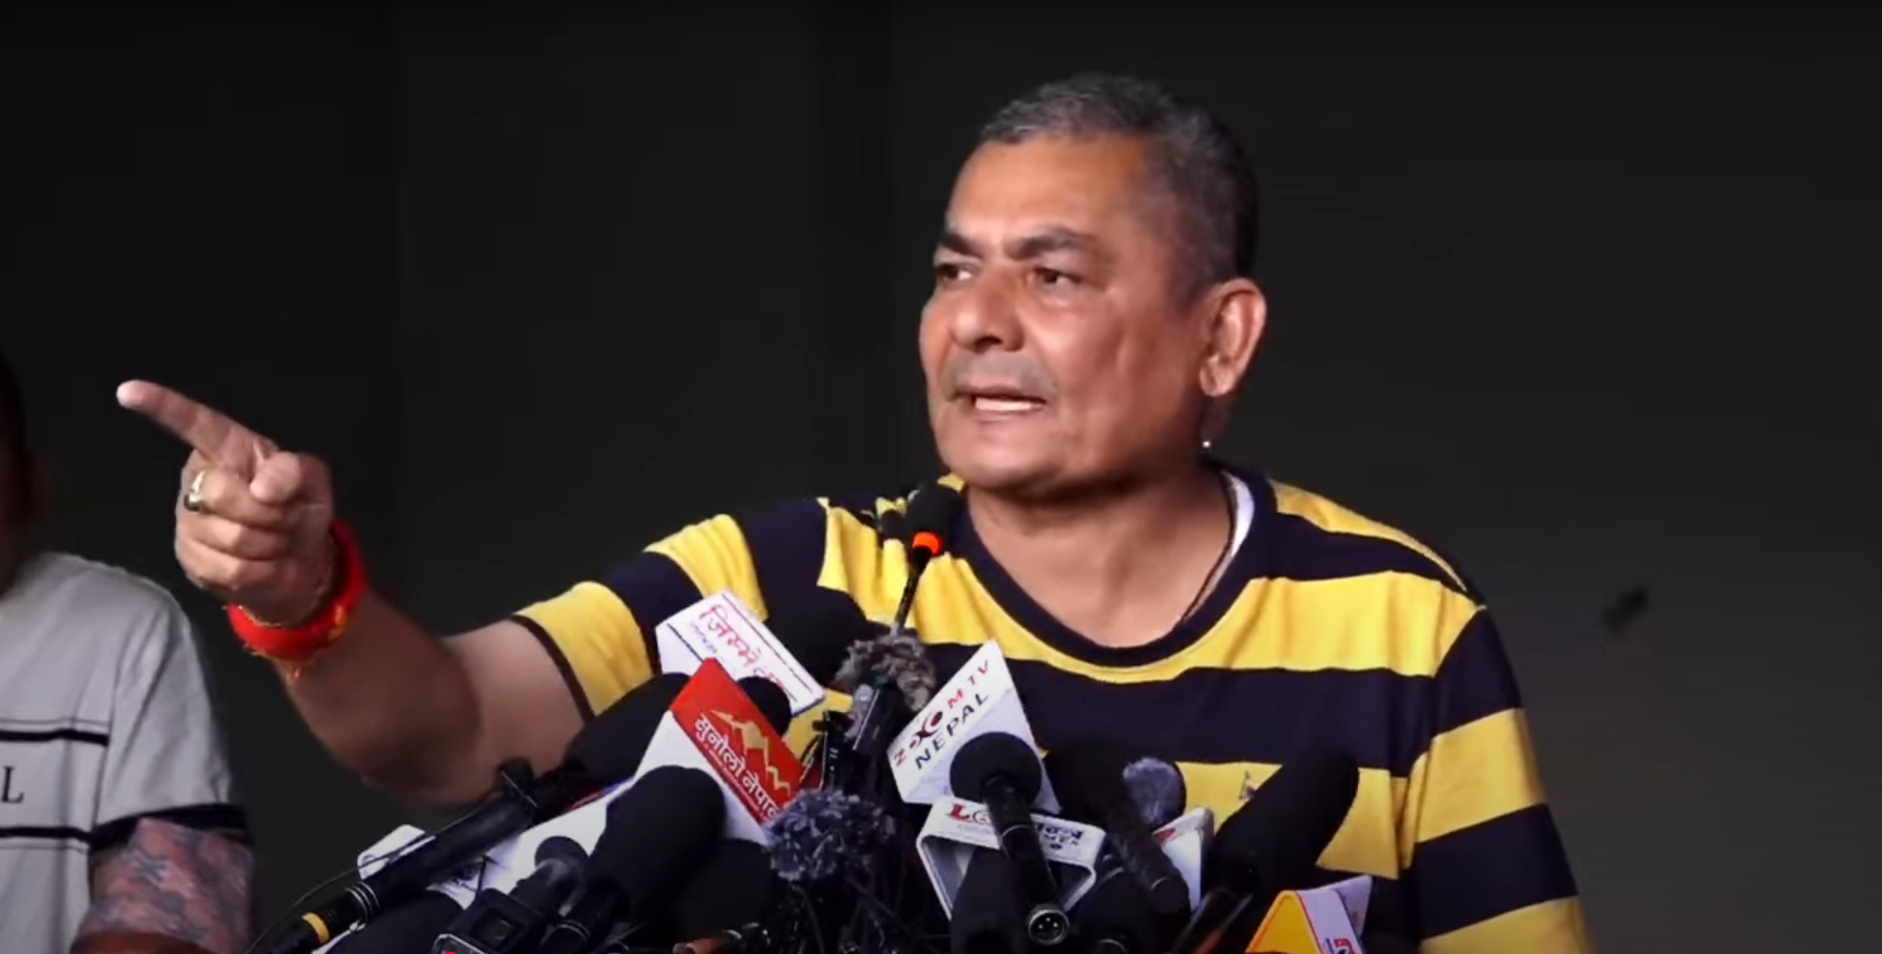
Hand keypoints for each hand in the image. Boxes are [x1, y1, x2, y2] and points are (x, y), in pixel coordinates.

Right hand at [117, 380, 336, 622]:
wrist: (301, 560)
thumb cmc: (300, 507)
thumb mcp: (312, 483)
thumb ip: (294, 472)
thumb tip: (262, 488)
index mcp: (228, 450)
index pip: (196, 425)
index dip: (163, 407)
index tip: (128, 391)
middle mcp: (199, 480)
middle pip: (223, 494)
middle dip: (271, 513)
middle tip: (286, 517)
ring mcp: (190, 521)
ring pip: (231, 537)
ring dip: (271, 544)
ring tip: (277, 540)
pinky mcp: (190, 559)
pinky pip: (230, 569)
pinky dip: (263, 571)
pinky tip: (266, 564)